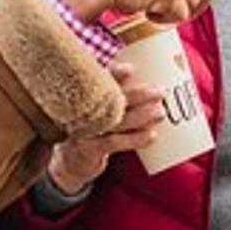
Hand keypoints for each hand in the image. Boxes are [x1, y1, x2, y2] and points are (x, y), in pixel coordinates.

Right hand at [46, 62, 164, 192]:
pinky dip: (134, 138)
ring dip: (141, 116)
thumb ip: (119, 94)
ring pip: (115, 120)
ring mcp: (84, 129)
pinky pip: (114, 142)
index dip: (115, 74)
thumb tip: (151, 84)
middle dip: (137, 94)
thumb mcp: (100, 109)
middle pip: (110, 99)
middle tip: (160, 91)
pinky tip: (151, 135)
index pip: (100, 79)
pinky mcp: (88, 149)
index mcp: (86, 95)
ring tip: (160, 112)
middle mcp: (82, 110)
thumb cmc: (93, 129)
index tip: (131, 69)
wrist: (70, 160)